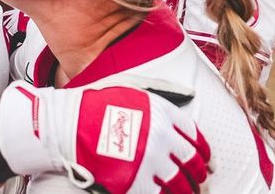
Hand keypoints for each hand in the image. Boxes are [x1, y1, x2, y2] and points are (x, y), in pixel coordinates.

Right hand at [0, 81, 209, 192]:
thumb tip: (186, 96)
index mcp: (163, 114)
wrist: (68, 125)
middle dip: (198, 173)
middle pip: (192, 162)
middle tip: (199, 179)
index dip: (203, 151)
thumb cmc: (95, 107)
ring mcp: (150, 163)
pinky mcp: (135, 183)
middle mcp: (162, 138)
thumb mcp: (132, 91)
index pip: (195, 137)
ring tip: (188, 193)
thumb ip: (161, 96)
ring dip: (187, 190)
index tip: (206, 159)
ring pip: (180, 184)